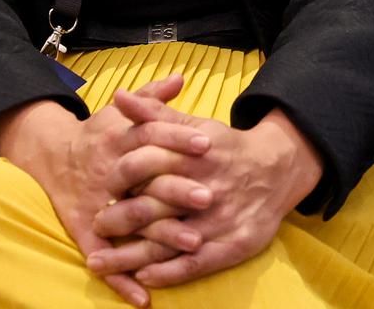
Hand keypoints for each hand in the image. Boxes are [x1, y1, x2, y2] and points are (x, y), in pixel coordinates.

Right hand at [0, 75, 210, 306]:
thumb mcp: (119, 113)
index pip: (151, 136)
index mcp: (117, 142)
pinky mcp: (86, 233)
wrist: (51, 158)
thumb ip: (151, 99)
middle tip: (208, 197)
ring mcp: (97, 206)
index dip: (179, 138)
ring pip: (130, 221)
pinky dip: (122, 279)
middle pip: (143, 181)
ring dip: (161, 236)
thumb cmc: (97, 135)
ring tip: (193, 243)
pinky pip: (104, 258)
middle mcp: (107, 175)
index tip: (209, 142)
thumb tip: (180, 78)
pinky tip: (145, 298)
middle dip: (176, 190)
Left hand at [85, 91, 322, 288]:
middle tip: (97, 224)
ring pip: (167, 241)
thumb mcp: (192, 124)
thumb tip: (118, 96)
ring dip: (131, 256)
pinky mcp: (231, 246)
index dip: (121, 176)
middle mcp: (203, 190)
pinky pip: (194, 264)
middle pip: (153, 206)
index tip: (102, 187)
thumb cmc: (224, 147)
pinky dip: (167, 272)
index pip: (148, 165)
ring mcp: (217, 222)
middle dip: (119, 219)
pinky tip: (142, 277)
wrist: (277, 168)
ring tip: (99, 263)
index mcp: (192, 157)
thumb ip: (154, 113)